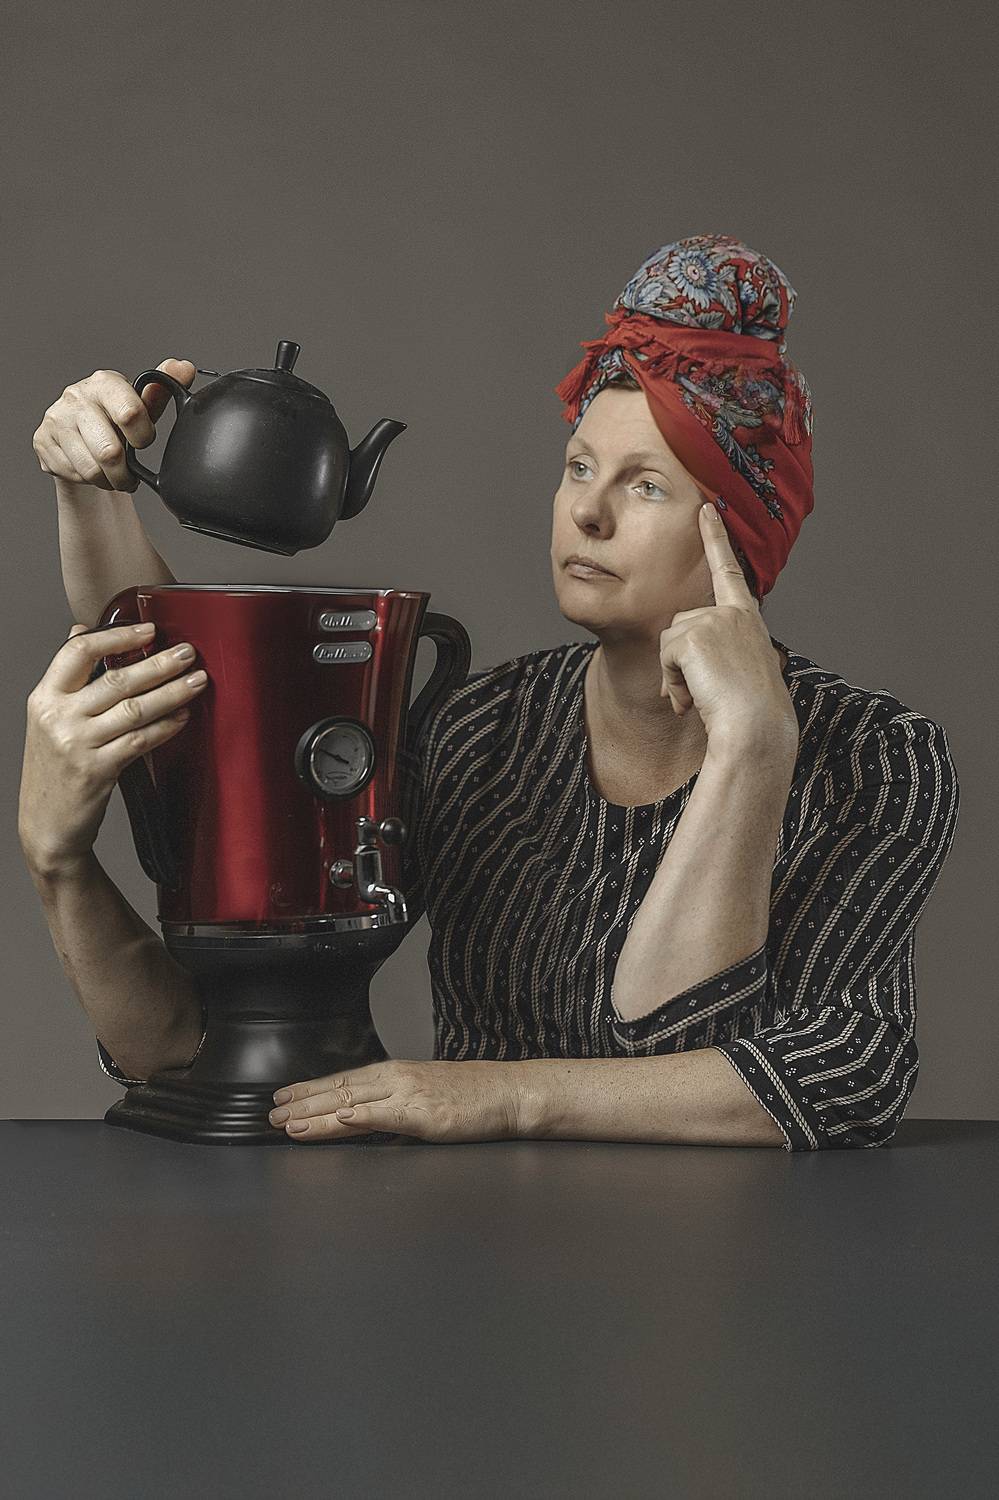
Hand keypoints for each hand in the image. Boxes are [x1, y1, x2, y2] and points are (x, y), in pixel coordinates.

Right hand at [18, 621, 208, 875]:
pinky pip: (141, 740)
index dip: (117, 636)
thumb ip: (68, 678)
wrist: (46, 823)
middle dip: (159, 663)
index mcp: (44, 697)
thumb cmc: (55, 767)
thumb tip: (81, 629)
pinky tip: (183, 716)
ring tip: (198, 681)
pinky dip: (166, 726)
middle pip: (116, 679)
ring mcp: (77, 744)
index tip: (149, 629)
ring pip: (135, 708)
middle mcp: (58, 717)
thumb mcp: (49, 718)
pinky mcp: (97, 770)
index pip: (78, 652)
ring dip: (172, 692)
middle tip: (188, 653)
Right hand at [32, 358, 196, 494]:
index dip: (143, 436)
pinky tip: (92, 470)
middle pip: (110, 452)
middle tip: (129, 473)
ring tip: (113, 475)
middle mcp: (76, 396)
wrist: (80, 436)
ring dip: (108, 481)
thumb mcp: (141, 406)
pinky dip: (88, 481)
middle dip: (125, 472)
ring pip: (91, 469)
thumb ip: (162, 389)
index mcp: (104, 383)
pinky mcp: (42, 440)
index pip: (130, 413)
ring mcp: (56, 418)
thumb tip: (184, 368)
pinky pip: (73, 474)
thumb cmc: (115, 419)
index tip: (143, 441)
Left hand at [268, 1058, 522, 1142]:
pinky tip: (340, 1118)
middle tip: (271, 1115)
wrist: (508, 1093)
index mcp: (395, 1074)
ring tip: (289, 1122)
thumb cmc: (471, 1095)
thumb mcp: (424, 1094)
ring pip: (353, 1103)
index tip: (282, 1098)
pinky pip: (387, 1115)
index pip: (342, 1082)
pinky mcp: (425, 1114)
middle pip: (339, 1091)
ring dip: (317, 1113)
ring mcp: (409, 1095)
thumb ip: (393, 1104)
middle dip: (302, 1104)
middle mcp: (396, 1079)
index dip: (309, 1091)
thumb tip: (363, 1117)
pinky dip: (361, 1116)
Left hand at [658, 501, 798, 754]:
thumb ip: (711, 658)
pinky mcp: (694, 636)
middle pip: (680, 625)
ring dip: (675, 677)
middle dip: (678, 662)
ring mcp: (714, 621)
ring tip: (701, 698)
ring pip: (669, 643)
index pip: (728, 573)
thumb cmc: (750, 714)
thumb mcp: (737, 675)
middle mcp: (733, 614)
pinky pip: (664, 657)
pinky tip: (692, 699)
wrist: (756, 728)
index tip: (707, 508)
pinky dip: (671, 684)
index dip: (716, 539)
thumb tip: (672, 675)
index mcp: (747, 620)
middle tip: (701, 693)